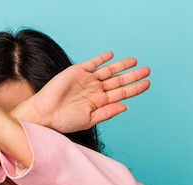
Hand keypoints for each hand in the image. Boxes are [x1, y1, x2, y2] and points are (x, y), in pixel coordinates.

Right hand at [13, 52, 149, 132]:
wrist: (45, 114)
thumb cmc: (64, 121)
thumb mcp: (90, 119)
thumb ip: (108, 112)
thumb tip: (126, 106)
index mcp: (99, 103)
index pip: (121, 94)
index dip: (134, 89)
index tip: (147, 84)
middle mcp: (95, 91)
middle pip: (118, 81)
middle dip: (132, 76)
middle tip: (148, 70)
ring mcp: (86, 81)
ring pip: (108, 71)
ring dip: (121, 66)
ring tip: (135, 61)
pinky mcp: (77, 72)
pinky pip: (92, 64)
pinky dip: (102, 59)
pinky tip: (112, 55)